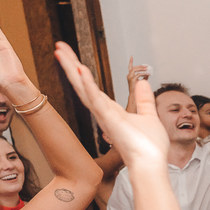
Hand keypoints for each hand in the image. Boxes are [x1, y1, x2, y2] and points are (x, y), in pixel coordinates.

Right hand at [56, 42, 168, 169]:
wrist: (151, 164)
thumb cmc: (149, 147)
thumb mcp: (148, 115)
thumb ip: (144, 99)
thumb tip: (144, 82)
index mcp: (110, 110)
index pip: (90, 86)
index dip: (79, 70)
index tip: (70, 55)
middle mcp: (102, 111)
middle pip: (81, 83)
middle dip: (69, 64)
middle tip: (58, 46)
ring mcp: (104, 115)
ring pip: (83, 87)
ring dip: (72, 68)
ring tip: (60, 51)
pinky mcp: (109, 119)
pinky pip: (96, 99)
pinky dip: (88, 84)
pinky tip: (81, 69)